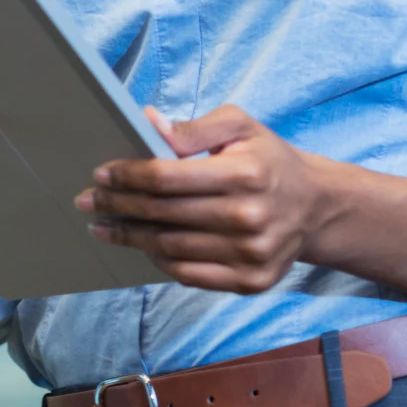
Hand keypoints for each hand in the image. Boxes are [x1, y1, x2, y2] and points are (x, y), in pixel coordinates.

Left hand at [78, 105, 329, 293]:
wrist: (317, 207)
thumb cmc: (270, 161)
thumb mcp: (242, 128)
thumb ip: (197, 127)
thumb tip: (150, 125)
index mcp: (246, 173)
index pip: (168, 178)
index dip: (128, 176)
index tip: (101, 174)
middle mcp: (249, 216)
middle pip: (163, 215)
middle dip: (119, 206)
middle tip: (89, 202)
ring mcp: (250, 254)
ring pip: (170, 249)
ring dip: (131, 237)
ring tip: (106, 227)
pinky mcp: (250, 281)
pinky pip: (189, 275)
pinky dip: (160, 261)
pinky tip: (144, 246)